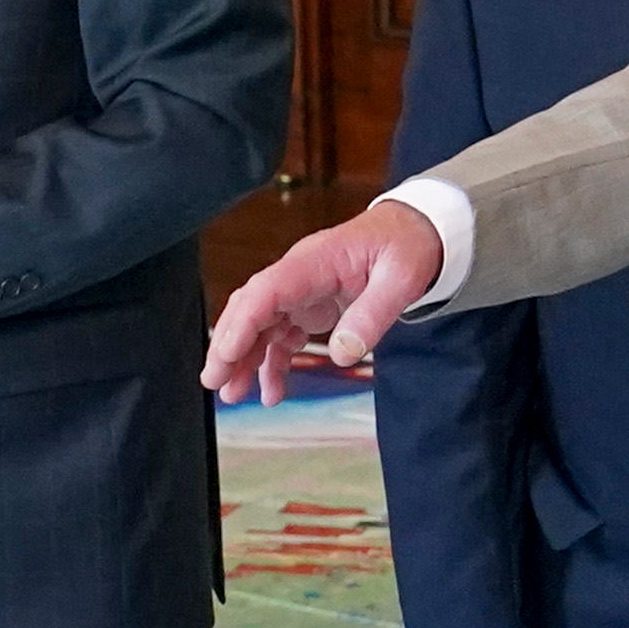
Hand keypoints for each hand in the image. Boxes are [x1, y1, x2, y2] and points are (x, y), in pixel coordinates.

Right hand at [203, 201, 445, 399]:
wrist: (414, 233)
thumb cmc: (405, 247)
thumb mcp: (401, 279)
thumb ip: (373, 314)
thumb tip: (344, 353)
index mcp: (314, 262)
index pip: (265, 291)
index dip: (241, 323)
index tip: (225, 354)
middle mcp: (298, 276)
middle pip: (250, 308)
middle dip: (227, 345)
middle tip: (214, 382)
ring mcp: (300, 292)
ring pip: (258, 326)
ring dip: (242, 360)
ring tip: (232, 395)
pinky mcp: (308, 307)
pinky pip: (280, 337)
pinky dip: (271, 364)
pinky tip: (271, 392)